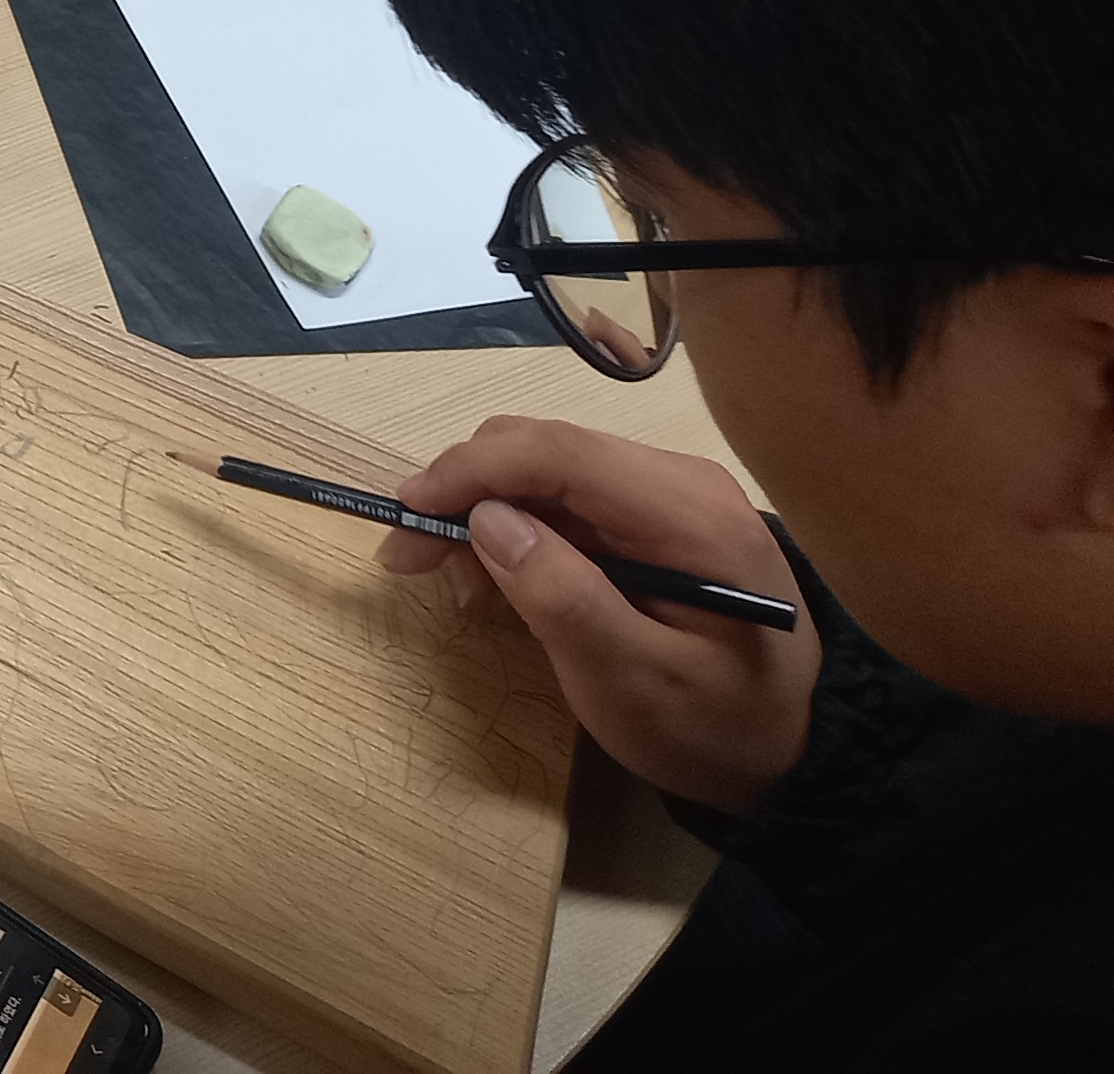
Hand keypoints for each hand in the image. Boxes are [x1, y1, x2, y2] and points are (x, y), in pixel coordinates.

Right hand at [381, 419, 820, 815]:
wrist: (796, 754)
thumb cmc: (716, 730)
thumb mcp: (634, 684)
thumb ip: (565, 600)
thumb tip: (488, 521)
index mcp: (688, 513)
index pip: (558, 452)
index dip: (470, 472)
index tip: (406, 514)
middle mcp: (682, 480)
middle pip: (545, 448)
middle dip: (466, 493)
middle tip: (413, 561)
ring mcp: (671, 492)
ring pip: (547, 466)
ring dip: (487, 511)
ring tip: (461, 585)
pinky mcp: (658, 514)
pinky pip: (570, 495)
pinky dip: (520, 525)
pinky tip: (504, 576)